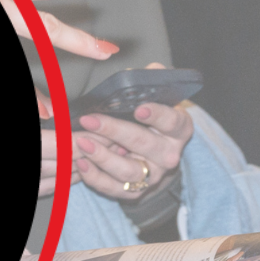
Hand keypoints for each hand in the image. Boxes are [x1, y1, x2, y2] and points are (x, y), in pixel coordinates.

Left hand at [72, 64, 193, 200]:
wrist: (152, 157)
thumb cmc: (149, 121)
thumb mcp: (156, 99)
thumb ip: (153, 82)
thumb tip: (151, 69)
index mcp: (178, 129)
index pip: (172, 122)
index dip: (157, 115)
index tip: (139, 108)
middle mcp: (168, 154)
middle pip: (144, 144)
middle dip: (115, 131)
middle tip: (90, 120)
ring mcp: (153, 175)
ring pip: (129, 170)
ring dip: (103, 157)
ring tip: (82, 142)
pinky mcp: (135, 191)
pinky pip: (114, 188)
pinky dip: (96, 177)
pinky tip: (81, 163)